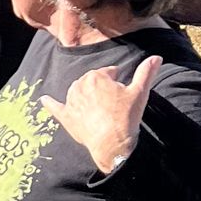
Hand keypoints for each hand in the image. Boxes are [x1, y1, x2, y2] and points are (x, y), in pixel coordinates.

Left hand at [40, 55, 161, 173]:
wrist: (111, 143)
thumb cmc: (126, 116)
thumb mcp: (139, 92)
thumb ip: (146, 72)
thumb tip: (156, 57)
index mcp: (97, 76)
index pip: (107, 72)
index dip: (116, 80)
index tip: (122, 90)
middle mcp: (80, 86)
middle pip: (91, 81)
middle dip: (100, 87)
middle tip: (112, 101)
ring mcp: (71, 101)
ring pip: (76, 91)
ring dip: (84, 94)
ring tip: (97, 106)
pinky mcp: (66, 117)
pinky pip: (55, 107)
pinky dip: (50, 103)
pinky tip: (44, 100)